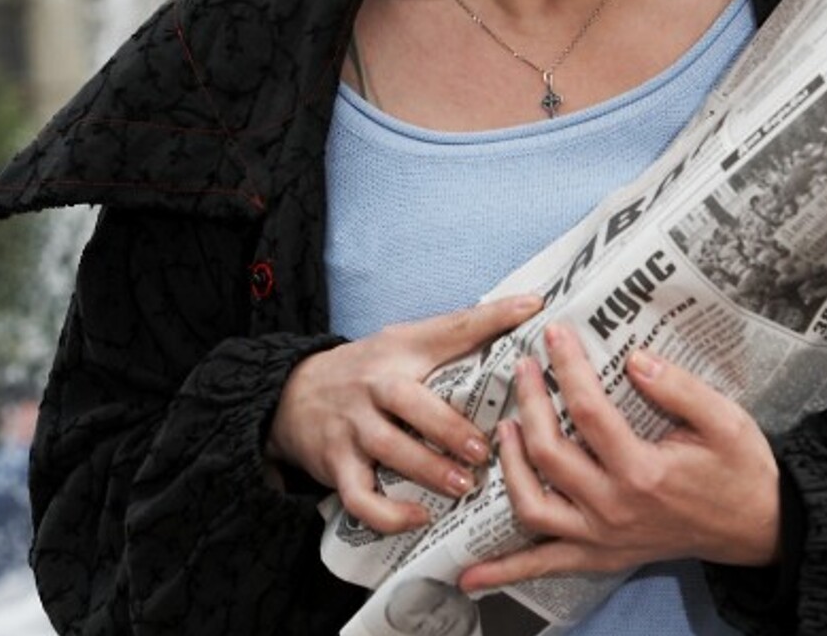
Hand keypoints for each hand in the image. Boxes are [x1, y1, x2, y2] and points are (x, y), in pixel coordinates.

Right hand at [266, 294, 542, 533]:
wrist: (293, 393)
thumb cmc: (368, 370)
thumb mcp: (402, 344)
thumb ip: (453, 339)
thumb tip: (521, 320)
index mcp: (402, 348)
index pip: (451, 327)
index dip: (493, 316)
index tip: (533, 308)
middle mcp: (375, 383)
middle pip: (409, 400)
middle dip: (448, 427)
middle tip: (483, 447)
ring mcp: (352, 424)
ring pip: (389, 450)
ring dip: (430, 470)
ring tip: (464, 486)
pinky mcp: (335, 463)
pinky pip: (360, 497)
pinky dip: (389, 514)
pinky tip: (419, 518)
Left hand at [458, 326, 780, 591]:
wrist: (758, 527)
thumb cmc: (739, 469)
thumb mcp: (725, 420)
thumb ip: (679, 388)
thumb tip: (633, 358)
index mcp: (644, 472)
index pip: (589, 412)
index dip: (567, 368)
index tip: (553, 332)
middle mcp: (615, 509)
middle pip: (550, 453)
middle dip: (529, 403)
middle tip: (522, 367)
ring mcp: (603, 539)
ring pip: (533, 507)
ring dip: (509, 467)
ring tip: (503, 427)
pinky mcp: (600, 557)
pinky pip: (544, 566)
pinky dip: (505, 571)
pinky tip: (469, 575)